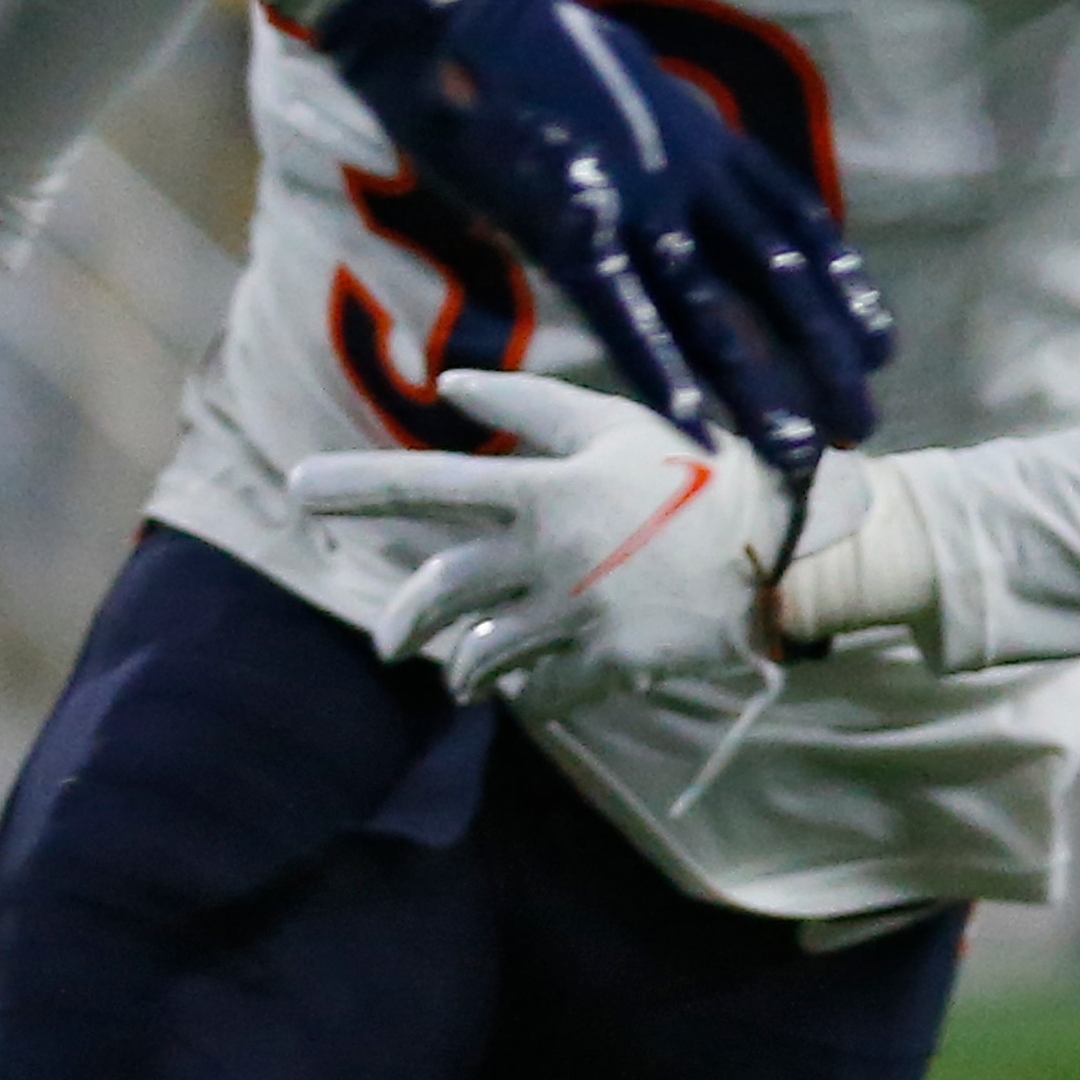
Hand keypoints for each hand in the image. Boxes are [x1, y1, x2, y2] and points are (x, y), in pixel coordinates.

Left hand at [290, 371, 869, 704]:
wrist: (781, 543)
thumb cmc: (694, 467)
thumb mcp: (614, 422)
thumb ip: (528, 402)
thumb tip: (448, 383)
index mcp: (541, 490)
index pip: (428, 486)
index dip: (358, 488)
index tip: (297, 489)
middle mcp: (544, 558)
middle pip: (437, 597)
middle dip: (401, 623)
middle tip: (389, 641)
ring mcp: (573, 618)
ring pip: (481, 659)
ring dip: (464, 666)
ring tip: (465, 668)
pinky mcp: (606, 666)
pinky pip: (538, 695)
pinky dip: (524, 694)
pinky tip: (528, 686)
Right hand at [315, 0, 887, 472]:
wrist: (454, 7)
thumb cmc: (525, 46)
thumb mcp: (625, 84)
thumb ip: (657, 137)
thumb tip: (673, 167)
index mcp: (700, 134)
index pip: (794, 220)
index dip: (842, 285)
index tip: (880, 343)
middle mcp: (686, 168)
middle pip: (776, 274)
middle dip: (825, 353)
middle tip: (863, 423)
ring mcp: (632, 197)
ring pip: (714, 309)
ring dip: (759, 386)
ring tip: (801, 451)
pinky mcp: (566, 224)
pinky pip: (624, 313)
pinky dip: (663, 373)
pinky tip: (695, 427)